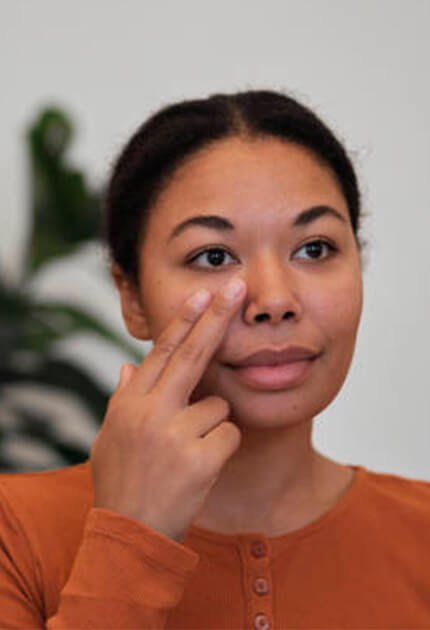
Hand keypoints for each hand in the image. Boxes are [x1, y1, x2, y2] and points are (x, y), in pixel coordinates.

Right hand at [90, 277, 245, 542]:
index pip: (162, 351)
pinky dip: (221, 448)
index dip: (184, 320)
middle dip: (216, 317)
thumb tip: (129, 365)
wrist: (130, 535)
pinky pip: (229, 435)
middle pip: (192, 354)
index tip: (202, 294)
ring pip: (218, 405)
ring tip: (186, 454)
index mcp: (130, 403)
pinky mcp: (200, 458)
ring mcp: (175, 434)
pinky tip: (199, 468)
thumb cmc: (123, 482)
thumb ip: (122, 399)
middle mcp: (150, 411)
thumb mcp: (111, 438)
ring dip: (211, 425)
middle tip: (237, 287)